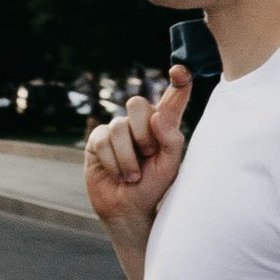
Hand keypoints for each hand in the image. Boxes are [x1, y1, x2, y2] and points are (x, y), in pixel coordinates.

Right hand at [84, 68, 190, 242]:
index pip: (172, 97)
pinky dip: (113, 162)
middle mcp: (139, 123)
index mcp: (164, 125)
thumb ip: (171, 139)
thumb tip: (156, 115)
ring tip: (132, 176)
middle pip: (137, 104)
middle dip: (143, 133)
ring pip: (119, 126)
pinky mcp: (97, 140)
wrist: (128, 209)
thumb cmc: (154, 187)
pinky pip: (103, 140)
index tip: (181, 70)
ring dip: (128, 157)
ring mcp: (116, 129)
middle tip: (147, 155)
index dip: (178, 81)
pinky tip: (117, 174)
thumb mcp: (170, 166)